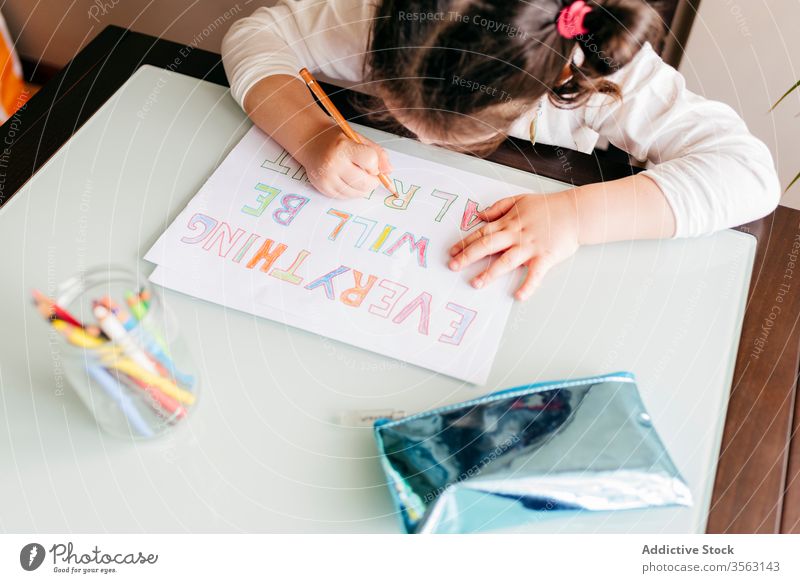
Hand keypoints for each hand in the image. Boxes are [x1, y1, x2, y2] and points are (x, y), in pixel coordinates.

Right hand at [297, 128, 392, 198]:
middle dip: (373, 181)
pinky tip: (347, 180)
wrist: (310, 142)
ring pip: (357, 193)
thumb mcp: (358, 139)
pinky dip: (351, 191)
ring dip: (363, 188)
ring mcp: (327, 178)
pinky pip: (345, 196)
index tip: (372, 164)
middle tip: (370, 175)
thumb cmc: (337, 140)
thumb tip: (389, 170)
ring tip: (358, 176)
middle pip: (365, 182)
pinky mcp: (323, 188)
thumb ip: (377, 153)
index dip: (375, 165)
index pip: (370, 161)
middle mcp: (333, 164)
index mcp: (344, 147)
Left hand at [448, 191, 579, 299]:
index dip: (465, 242)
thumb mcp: (520, 200)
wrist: (576, 212)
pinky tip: (518, 296)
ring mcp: (530, 247)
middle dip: (468, 256)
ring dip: (490, 273)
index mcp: (509, 222)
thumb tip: (479, 215)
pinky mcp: (545, 257)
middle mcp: (516, 235)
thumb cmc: (548, 207)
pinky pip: (535, 274)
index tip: (451, 252)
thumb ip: (498, 207)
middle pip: (487, 245)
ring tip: (476, 283)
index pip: (482, 233)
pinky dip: (527, 285)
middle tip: (453, 266)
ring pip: (506, 260)